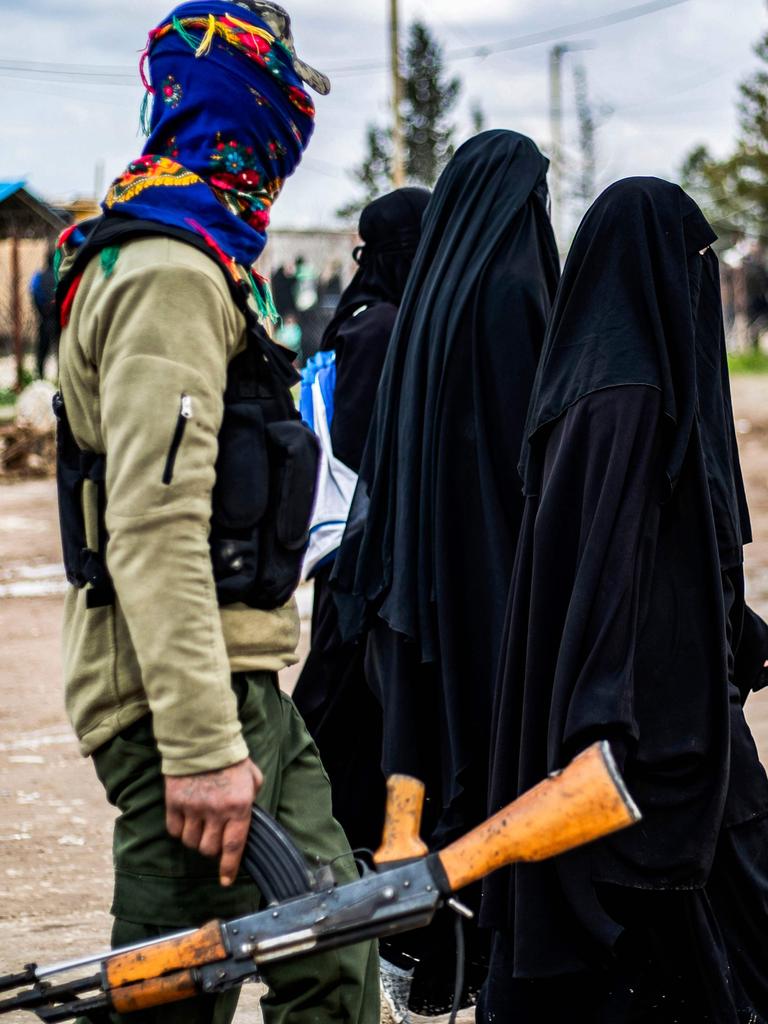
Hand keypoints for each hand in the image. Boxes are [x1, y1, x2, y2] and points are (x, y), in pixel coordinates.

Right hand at [165, 758, 263, 885]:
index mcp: (239, 806)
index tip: (225, 881)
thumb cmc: (231, 759)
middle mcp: (216, 811)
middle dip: (211, 849)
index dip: (229, 867)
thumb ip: (252, 798)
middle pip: (209, 849)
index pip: (234, 846)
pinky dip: (179, 830)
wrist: (202, 740)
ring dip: (195, 839)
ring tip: (199, 824)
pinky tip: (185, 819)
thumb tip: (246, 816)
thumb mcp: (252, 777)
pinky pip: (174, 830)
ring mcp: (193, 808)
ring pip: (191, 842)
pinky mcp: (174, 803)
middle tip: (213, 836)